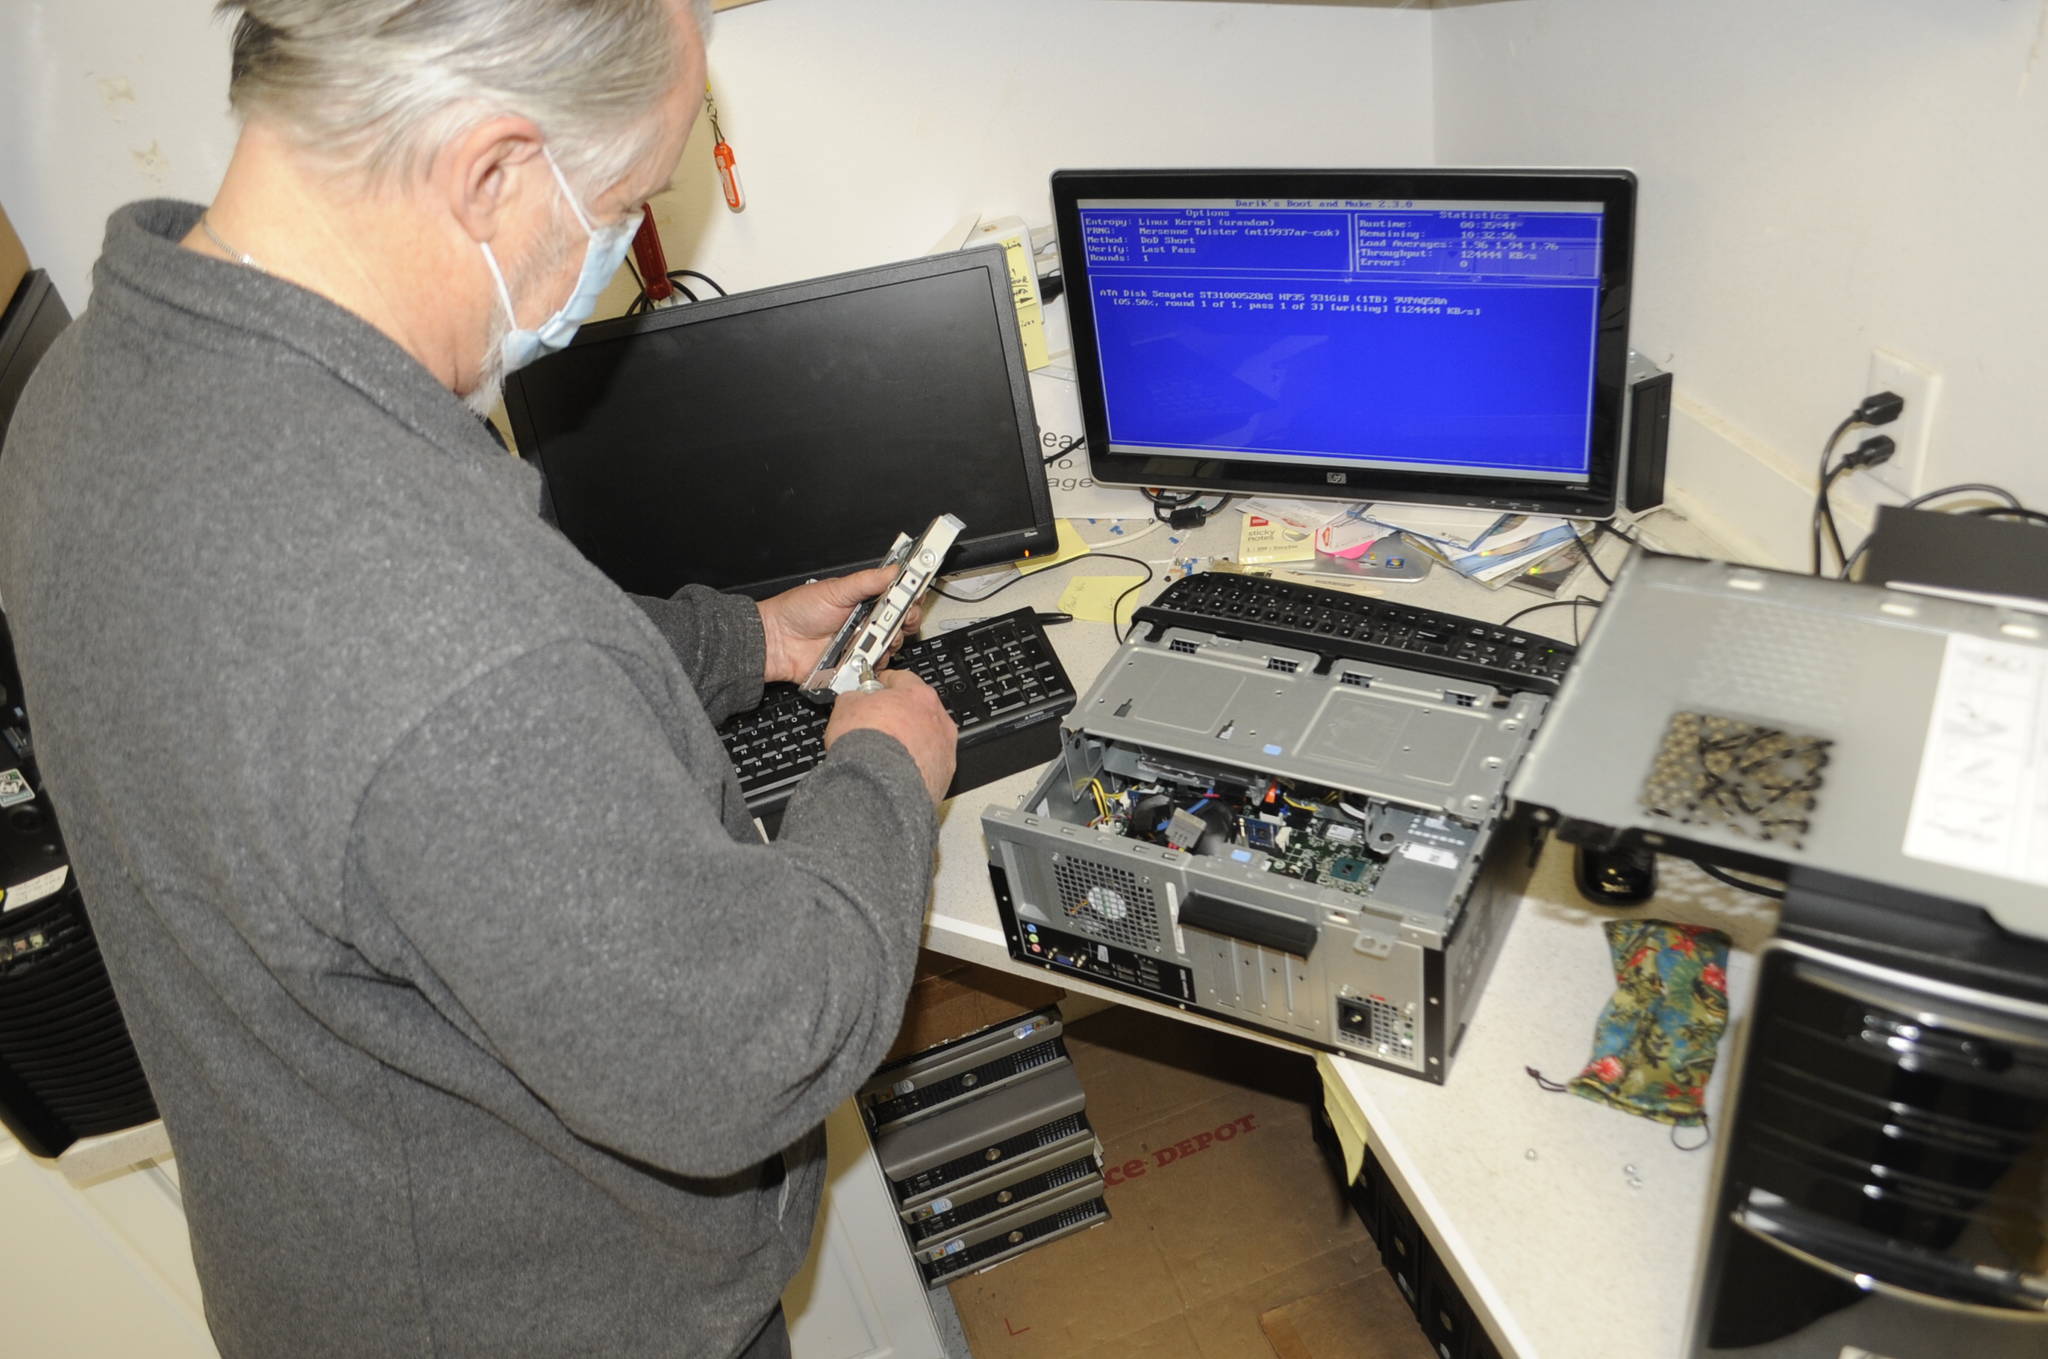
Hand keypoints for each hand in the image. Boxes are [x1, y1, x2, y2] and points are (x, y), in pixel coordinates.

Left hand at [757, 567, 925, 685]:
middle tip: (895, 617)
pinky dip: (874, 663)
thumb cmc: (798, 612)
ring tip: (868, 636)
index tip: (914, 594)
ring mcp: (862, 645)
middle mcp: (867, 624)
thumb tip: (894, 570)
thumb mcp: (835, 589)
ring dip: (887, 642)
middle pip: (902, 624)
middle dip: (905, 620)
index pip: (899, 598)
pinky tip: (863, 655)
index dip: (910, 596)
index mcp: (866, 601)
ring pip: (893, 647)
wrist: (776, 642)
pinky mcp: (855, 666)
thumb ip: (867, 581)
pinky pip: (875, 668)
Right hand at [825, 670, 956, 803]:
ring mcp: (944, 748)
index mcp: (918, 695)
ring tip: (887, 753)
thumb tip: (854, 699)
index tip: (876, 689)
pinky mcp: (943, 775)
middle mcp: (938, 719)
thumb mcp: (846, 707)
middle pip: (919, 710)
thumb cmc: (866, 744)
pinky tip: (895, 772)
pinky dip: (915, 766)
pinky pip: (929, 765)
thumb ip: (855, 698)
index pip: (902, 679)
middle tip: (879, 724)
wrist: (877, 784)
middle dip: (900, 715)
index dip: (885, 684)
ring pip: (928, 739)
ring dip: (911, 742)